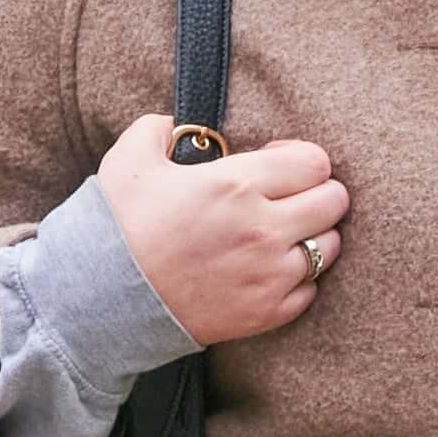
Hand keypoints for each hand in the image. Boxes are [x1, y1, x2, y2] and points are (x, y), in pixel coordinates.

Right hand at [96, 112, 348, 345]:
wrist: (102, 301)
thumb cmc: (117, 227)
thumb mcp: (128, 161)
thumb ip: (157, 128)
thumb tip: (175, 124)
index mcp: (237, 185)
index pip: (315, 162)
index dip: (301, 158)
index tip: (279, 163)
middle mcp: (263, 229)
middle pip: (335, 200)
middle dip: (318, 192)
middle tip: (290, 197)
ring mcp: (269, 274)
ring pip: (331, 245)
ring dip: (313, 235)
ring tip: (282, 233)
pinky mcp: (267, 312)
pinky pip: (311, 289)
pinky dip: (298, 278)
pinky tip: (270, 268)